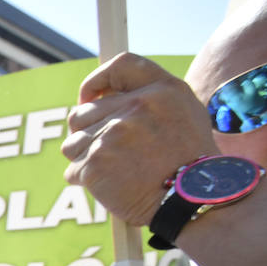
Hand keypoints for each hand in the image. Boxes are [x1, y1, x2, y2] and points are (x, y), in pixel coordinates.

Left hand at [62, 53, 217, 226]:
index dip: (96, 81)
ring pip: (72, 144)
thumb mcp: (184, 114)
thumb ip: (148, 99)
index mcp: (162, 90)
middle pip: (82, 113)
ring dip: (85, 159)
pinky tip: (111, 187)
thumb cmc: (189, 163)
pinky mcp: (97, 161)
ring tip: (114, 171)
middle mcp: (136, 106)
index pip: (120, 65)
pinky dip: (86, 181)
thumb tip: (101, 96)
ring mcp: (113, 133)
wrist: (194, 200)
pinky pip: (73, 170)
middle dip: (87, 134)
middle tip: (109, 153)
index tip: (87, 97)